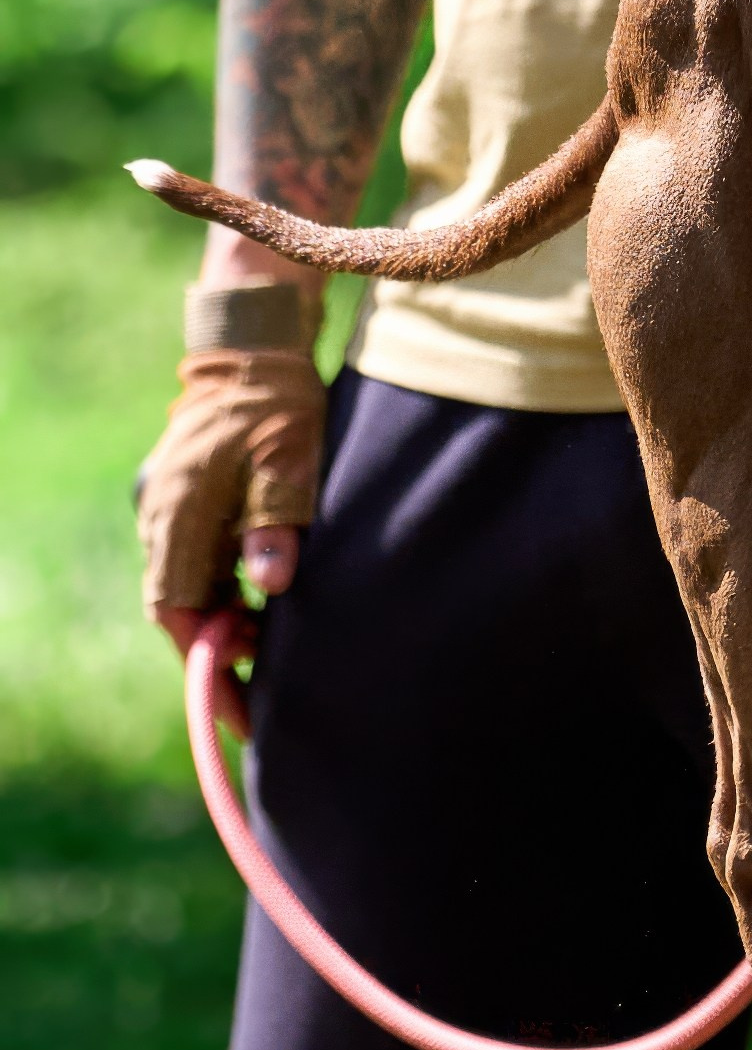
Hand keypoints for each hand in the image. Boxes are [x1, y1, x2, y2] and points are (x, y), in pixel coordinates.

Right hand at [137, 349, 323, 736]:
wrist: (257, 346)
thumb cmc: (280, 400)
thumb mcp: (291, 460)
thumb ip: (276, 521)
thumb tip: (269, 585)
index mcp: (179, 508)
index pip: (176, 608)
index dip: (204, 661)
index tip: (237, 703)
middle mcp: (161, 513)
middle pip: (177, 605)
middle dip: (213, 650)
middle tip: (260, 688)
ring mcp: (168, 504)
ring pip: (186, 585)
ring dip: (220, 618)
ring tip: (267, 646)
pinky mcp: (185, 497)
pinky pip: (195, 559)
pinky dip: (221, 588)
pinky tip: (258, 598)